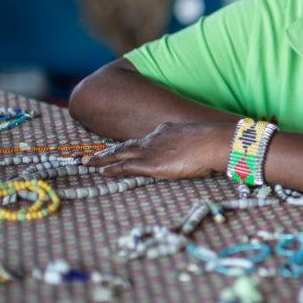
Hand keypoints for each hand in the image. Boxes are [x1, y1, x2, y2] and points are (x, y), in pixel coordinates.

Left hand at [82, 121, 229, 178]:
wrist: (215, 143)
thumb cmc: (215, 144)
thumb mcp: (201, 143)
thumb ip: (194, 148)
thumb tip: (202, 154)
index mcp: (167, 131)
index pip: (145, 140)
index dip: (132, 145)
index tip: (122, 149)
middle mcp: (154, 138)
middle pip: (127, 145)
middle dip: (108, 151)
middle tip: (91, 155)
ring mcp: (151, 150)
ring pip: (120, 154)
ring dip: (102, 158)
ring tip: (87, 162)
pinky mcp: (150, 163)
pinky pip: (124, 166)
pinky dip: (112, 168)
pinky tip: (101, 171)